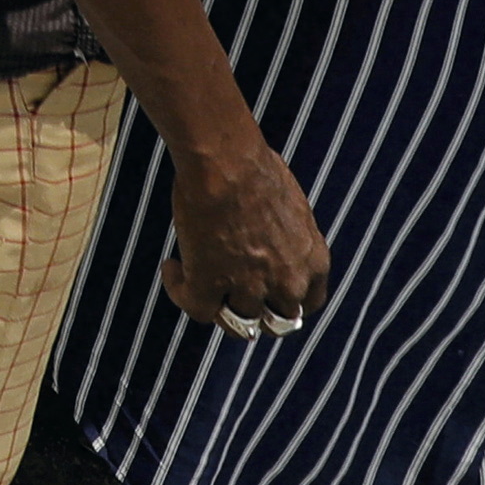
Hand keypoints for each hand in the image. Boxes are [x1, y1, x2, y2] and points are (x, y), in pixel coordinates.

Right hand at [157, 139, 329, 333]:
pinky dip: (180, 291)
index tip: (266, 290)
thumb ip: (289, 235)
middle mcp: (287, 283)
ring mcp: (249, 288)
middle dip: (255, 312)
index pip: (308, 303)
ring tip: (195, 280)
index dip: (284, 300)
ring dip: (218, 307)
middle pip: (276, 323)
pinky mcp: (209, 284)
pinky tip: (172, 267)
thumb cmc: (254, 167)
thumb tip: (271, 234)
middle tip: (232, 295)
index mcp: (313, 262)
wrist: (225, 159)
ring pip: (239, 325)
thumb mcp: (292, 206)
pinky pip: (197, 308)